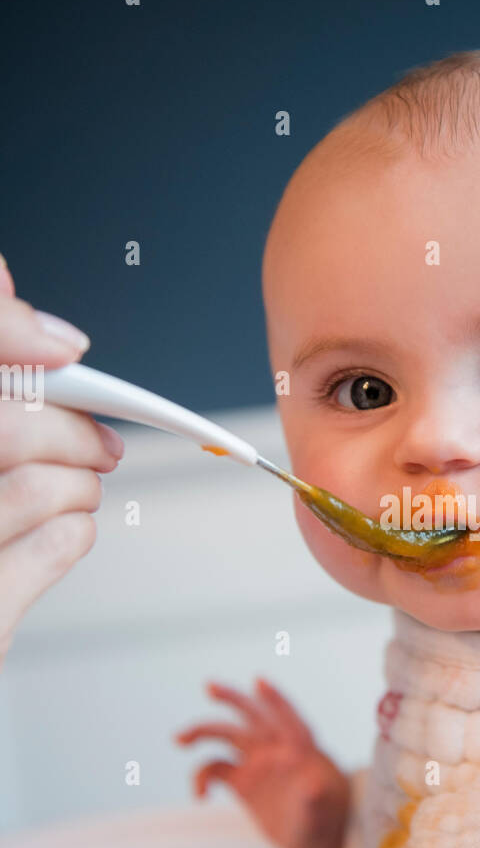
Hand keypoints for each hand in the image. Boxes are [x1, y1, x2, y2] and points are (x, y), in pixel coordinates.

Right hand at [0, 257, 124, 665]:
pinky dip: (75, 533)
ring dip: (78, 486)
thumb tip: (20, 303)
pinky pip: (55, 544)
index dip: (10, 332)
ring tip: (76, 500)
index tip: (63, 350)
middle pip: (9, 422)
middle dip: (69, 430)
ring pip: (40, 484)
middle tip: (101, 447)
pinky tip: (68, 534)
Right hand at [174, 676, 350, 847]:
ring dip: (203, 731)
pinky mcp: (242, 783)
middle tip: (210, 687)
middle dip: (232, 698)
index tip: (259, 683)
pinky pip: (215, 769)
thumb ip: (316, 798)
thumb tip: (313, 786)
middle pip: (251, 715)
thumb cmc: (327, 820)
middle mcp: (276, 748)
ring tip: (179, 740)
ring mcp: (256, 763)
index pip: (288, 716)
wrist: (316, 841)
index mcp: (301, 747)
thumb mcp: (323, 811)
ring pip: (227, 735)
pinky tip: (200, 798)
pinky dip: (201, 778)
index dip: (276, 698)